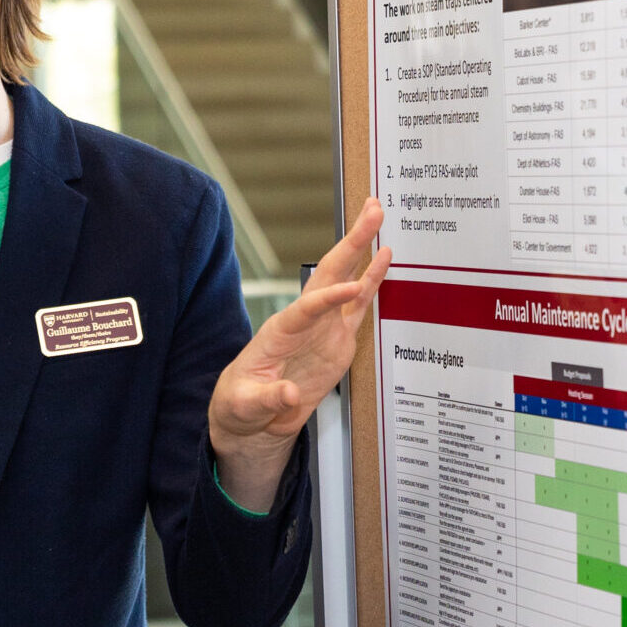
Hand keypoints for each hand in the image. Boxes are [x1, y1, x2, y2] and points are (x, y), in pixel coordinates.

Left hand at [209, 197, 391, 509]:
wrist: (253, 416)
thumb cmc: (241, 404)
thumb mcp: (246, 405)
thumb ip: (268, 398)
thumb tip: (290, 395)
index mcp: (280, 331)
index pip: (307, 308)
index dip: (329, 298)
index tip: (352, 287)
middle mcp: (304, 320)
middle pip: (329, 274)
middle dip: (351, 242)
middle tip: (372, 209)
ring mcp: (323, 327)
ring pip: (347, 280)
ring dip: (363, 248)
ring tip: (379, 215)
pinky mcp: (339, 339)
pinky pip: (359, 306)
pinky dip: (373, 281)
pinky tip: (385, 257)